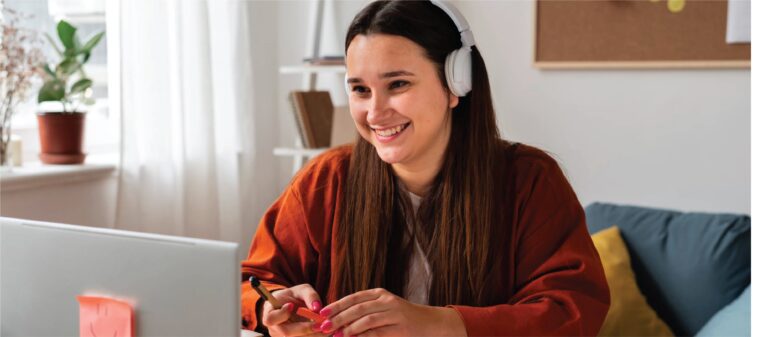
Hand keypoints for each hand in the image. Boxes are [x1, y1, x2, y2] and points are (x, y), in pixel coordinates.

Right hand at [262, 283, 326, 336]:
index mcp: (270, 312)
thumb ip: (309, 295)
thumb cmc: (294, 296)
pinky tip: (325, 333)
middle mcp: (274, 328)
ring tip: (326, 329)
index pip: (270, 319)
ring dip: (312, 336)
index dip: (281, 314)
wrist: (291, 306)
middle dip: (304, 329)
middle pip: (286, 333)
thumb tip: (317, 307)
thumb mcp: (302, 290)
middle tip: (320, 325)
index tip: (291, 305)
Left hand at [316, 288, 466, 336]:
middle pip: (357, 308)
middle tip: (324, 327)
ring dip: (349, 329)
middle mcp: (386, 300)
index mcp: (379, 294)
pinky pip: (377, 332)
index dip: (337, 305)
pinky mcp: (400, 328)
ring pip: (366, 319)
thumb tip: (339, 321)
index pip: (354, 298)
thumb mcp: (383, 310)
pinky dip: (363, 336)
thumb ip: (364, 313)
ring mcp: (394, 313)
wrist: (431, 324)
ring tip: (337, 335)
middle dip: (338, 318)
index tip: (322, 313)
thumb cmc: (402, 319)